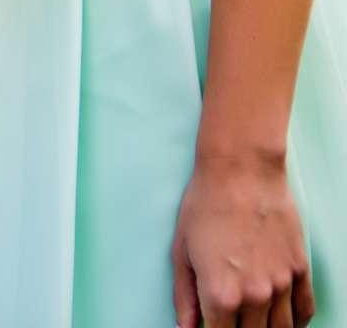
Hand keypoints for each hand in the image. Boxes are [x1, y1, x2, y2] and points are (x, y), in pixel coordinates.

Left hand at [174, 149, 313, 327]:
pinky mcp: (300, 270)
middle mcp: (255, 296)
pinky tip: (285, 322)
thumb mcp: (180, 252)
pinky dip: (297, 323)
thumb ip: (184, 296)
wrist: (241, 173)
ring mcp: (282, 284)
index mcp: (220, 294)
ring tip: (253, 323)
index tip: (207, 327)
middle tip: (228, 320)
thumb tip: (184, 327)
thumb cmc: (204, 207)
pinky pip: (304, 310)